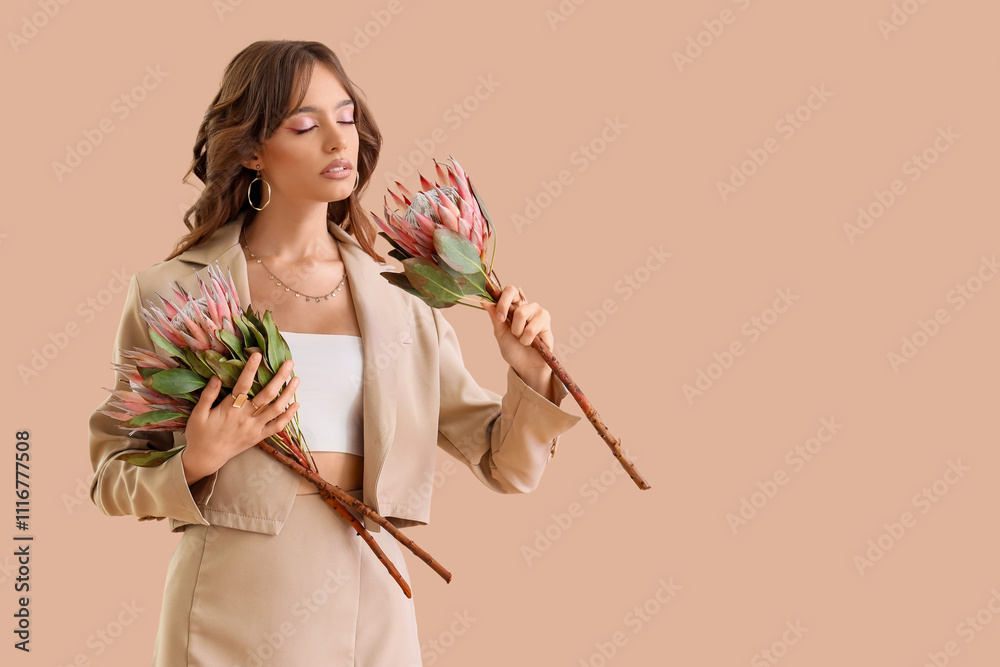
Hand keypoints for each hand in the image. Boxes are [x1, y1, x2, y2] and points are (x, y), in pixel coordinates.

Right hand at [180, 352, 299, 484]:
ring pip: (276, 409)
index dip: (251, 369)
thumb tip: (217, 376)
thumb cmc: (199, 434)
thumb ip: (208, 395)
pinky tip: (296, 404)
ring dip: (288, 394)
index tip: (258, 355)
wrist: (205, 459)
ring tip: (296, 379)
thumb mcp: (198, 414)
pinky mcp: (259, 437)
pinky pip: (277, 427)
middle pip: (267, 395)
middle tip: (289, 363)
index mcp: (229, 410)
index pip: (242, 385)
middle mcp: (245, 418)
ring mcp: (254, 428)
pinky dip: (288, 416)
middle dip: (280, 378)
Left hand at [480, 285, 555, 397]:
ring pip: (521, 313)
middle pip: (512, 292)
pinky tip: (531, 342)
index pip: (508, 290)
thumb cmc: (513, 349)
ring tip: (522, 339)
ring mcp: (536, 310)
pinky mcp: (546, 319)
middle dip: (504, 311)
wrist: (525, 365)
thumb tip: (484, 301)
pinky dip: (527, 339)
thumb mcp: (500, 333)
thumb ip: (494, 317)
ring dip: (518, 332)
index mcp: (512, 306)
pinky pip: (531, 328)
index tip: (499, 317)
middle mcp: (524, 304)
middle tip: (509, 330)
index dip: (500, 299)